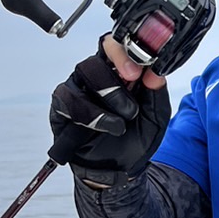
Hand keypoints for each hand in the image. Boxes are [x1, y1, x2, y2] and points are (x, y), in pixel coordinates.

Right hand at [49, 37, 169, 185]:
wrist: (117, 171)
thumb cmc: (135, 139)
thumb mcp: (155, 117)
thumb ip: (156, 93)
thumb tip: (155, 72)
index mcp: (119, 72)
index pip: (116, 46)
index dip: (125, 49)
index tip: (139, 67)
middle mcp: (96, 76)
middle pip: (99, 54)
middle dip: (118, 66)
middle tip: (133, 80)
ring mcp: (77, 89)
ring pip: (84, 71)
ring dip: (108, 93)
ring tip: (123, 120)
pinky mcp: (62, 106)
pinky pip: (69, 97)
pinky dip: (91, 113)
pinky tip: (106, 126)